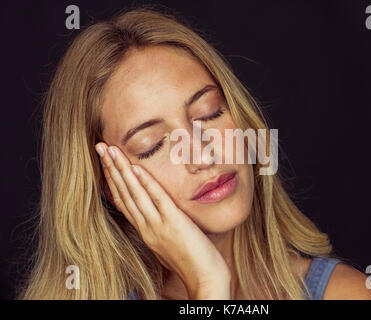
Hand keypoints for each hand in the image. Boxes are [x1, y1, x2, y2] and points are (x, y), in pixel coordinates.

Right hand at [94, 142, 231, 298]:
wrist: (206, 279)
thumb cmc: (192, 261)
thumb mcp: (169, 242)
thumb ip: (161, 227)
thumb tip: (159, 214)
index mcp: (145, 231)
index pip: (123, 201)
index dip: (112, 180)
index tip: (105, 162)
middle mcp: (146, 228)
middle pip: (123, 194)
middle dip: (110, 168)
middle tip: (99, 146)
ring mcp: (158, 226)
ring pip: (134, 194)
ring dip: (120, 170)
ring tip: (110, 150)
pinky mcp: (173, 223)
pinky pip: (157, 200)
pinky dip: (145, 183)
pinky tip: (135, 168)